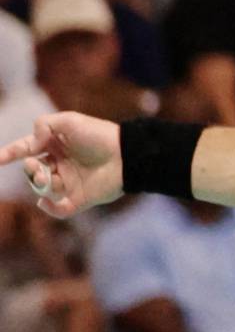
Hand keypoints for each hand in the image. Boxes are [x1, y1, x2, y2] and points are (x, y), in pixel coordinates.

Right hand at [0, 113, 126, 219]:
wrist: (127, 154)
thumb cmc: (99, 135)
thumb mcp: (70, 121)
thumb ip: (44, 126)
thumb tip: (30, 146)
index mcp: (57, 145)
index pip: (28, 149)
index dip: (10, 153)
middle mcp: (61, 164)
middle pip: (32, 170)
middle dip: (29, 169)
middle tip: (36, 166)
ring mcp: (70, 182)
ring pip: (42, 188)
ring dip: (40, 183)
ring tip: (47, 176)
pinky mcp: (79, 198)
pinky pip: (58, 209)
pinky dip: (50, 208)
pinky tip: (45, 201)